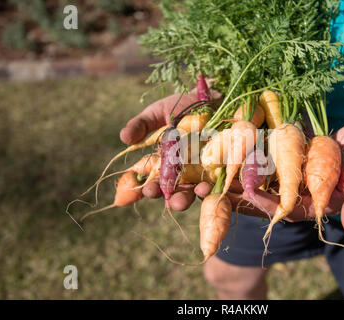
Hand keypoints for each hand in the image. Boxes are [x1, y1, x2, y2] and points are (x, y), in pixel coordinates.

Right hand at [120, 86, 219, 210]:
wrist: (209, 98)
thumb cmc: (179, 107)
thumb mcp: (157, 114)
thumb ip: (141, 126)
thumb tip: (124, 137)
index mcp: (162, 164)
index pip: (152, 182)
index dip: (145, 189)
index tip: (141, 192)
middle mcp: (181, 173)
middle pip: (174, 192)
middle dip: (171, 198)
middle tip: (167, 200)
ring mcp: (201, 172)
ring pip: (194, 192)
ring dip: (189, 198)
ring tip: (186, 197)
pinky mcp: (219, 168)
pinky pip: (215, 182)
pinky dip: (211, 188)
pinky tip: (206, 187)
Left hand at [204, 118, 343, 237]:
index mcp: (320, 205)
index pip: (287, 210)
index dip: (267, 205)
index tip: (246, 194)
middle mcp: (305, 192)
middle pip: (269, 195)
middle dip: (242, 192)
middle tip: (215, 187)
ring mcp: (300, 173)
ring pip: (267, 175)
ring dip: (243, 171)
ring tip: (217, 165)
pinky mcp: (298, 155)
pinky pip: (274, 154)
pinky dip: (257, 150)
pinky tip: (236, 141)